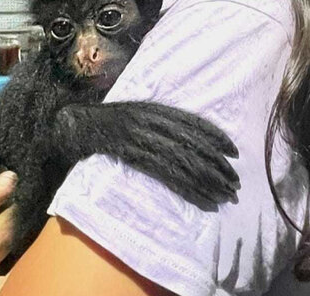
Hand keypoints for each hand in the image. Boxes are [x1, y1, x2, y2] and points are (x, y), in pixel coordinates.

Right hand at [54, 102, 239, 210]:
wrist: (74, 125)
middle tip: (235, 181)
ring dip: (206, 180)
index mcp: (151, 108)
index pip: (190, 122)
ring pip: (180, 161)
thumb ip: (158, 119)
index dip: (214, 136)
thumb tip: (188, 134)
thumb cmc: (107, 120)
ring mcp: (138, 139)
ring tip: (226, 195)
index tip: (234, 152)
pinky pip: (164, 175)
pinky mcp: (130, 156)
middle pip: (189, 144)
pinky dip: (187, 189)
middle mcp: (147, 121)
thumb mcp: (134, 111)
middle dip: (215, 164)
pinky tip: (204, 201)